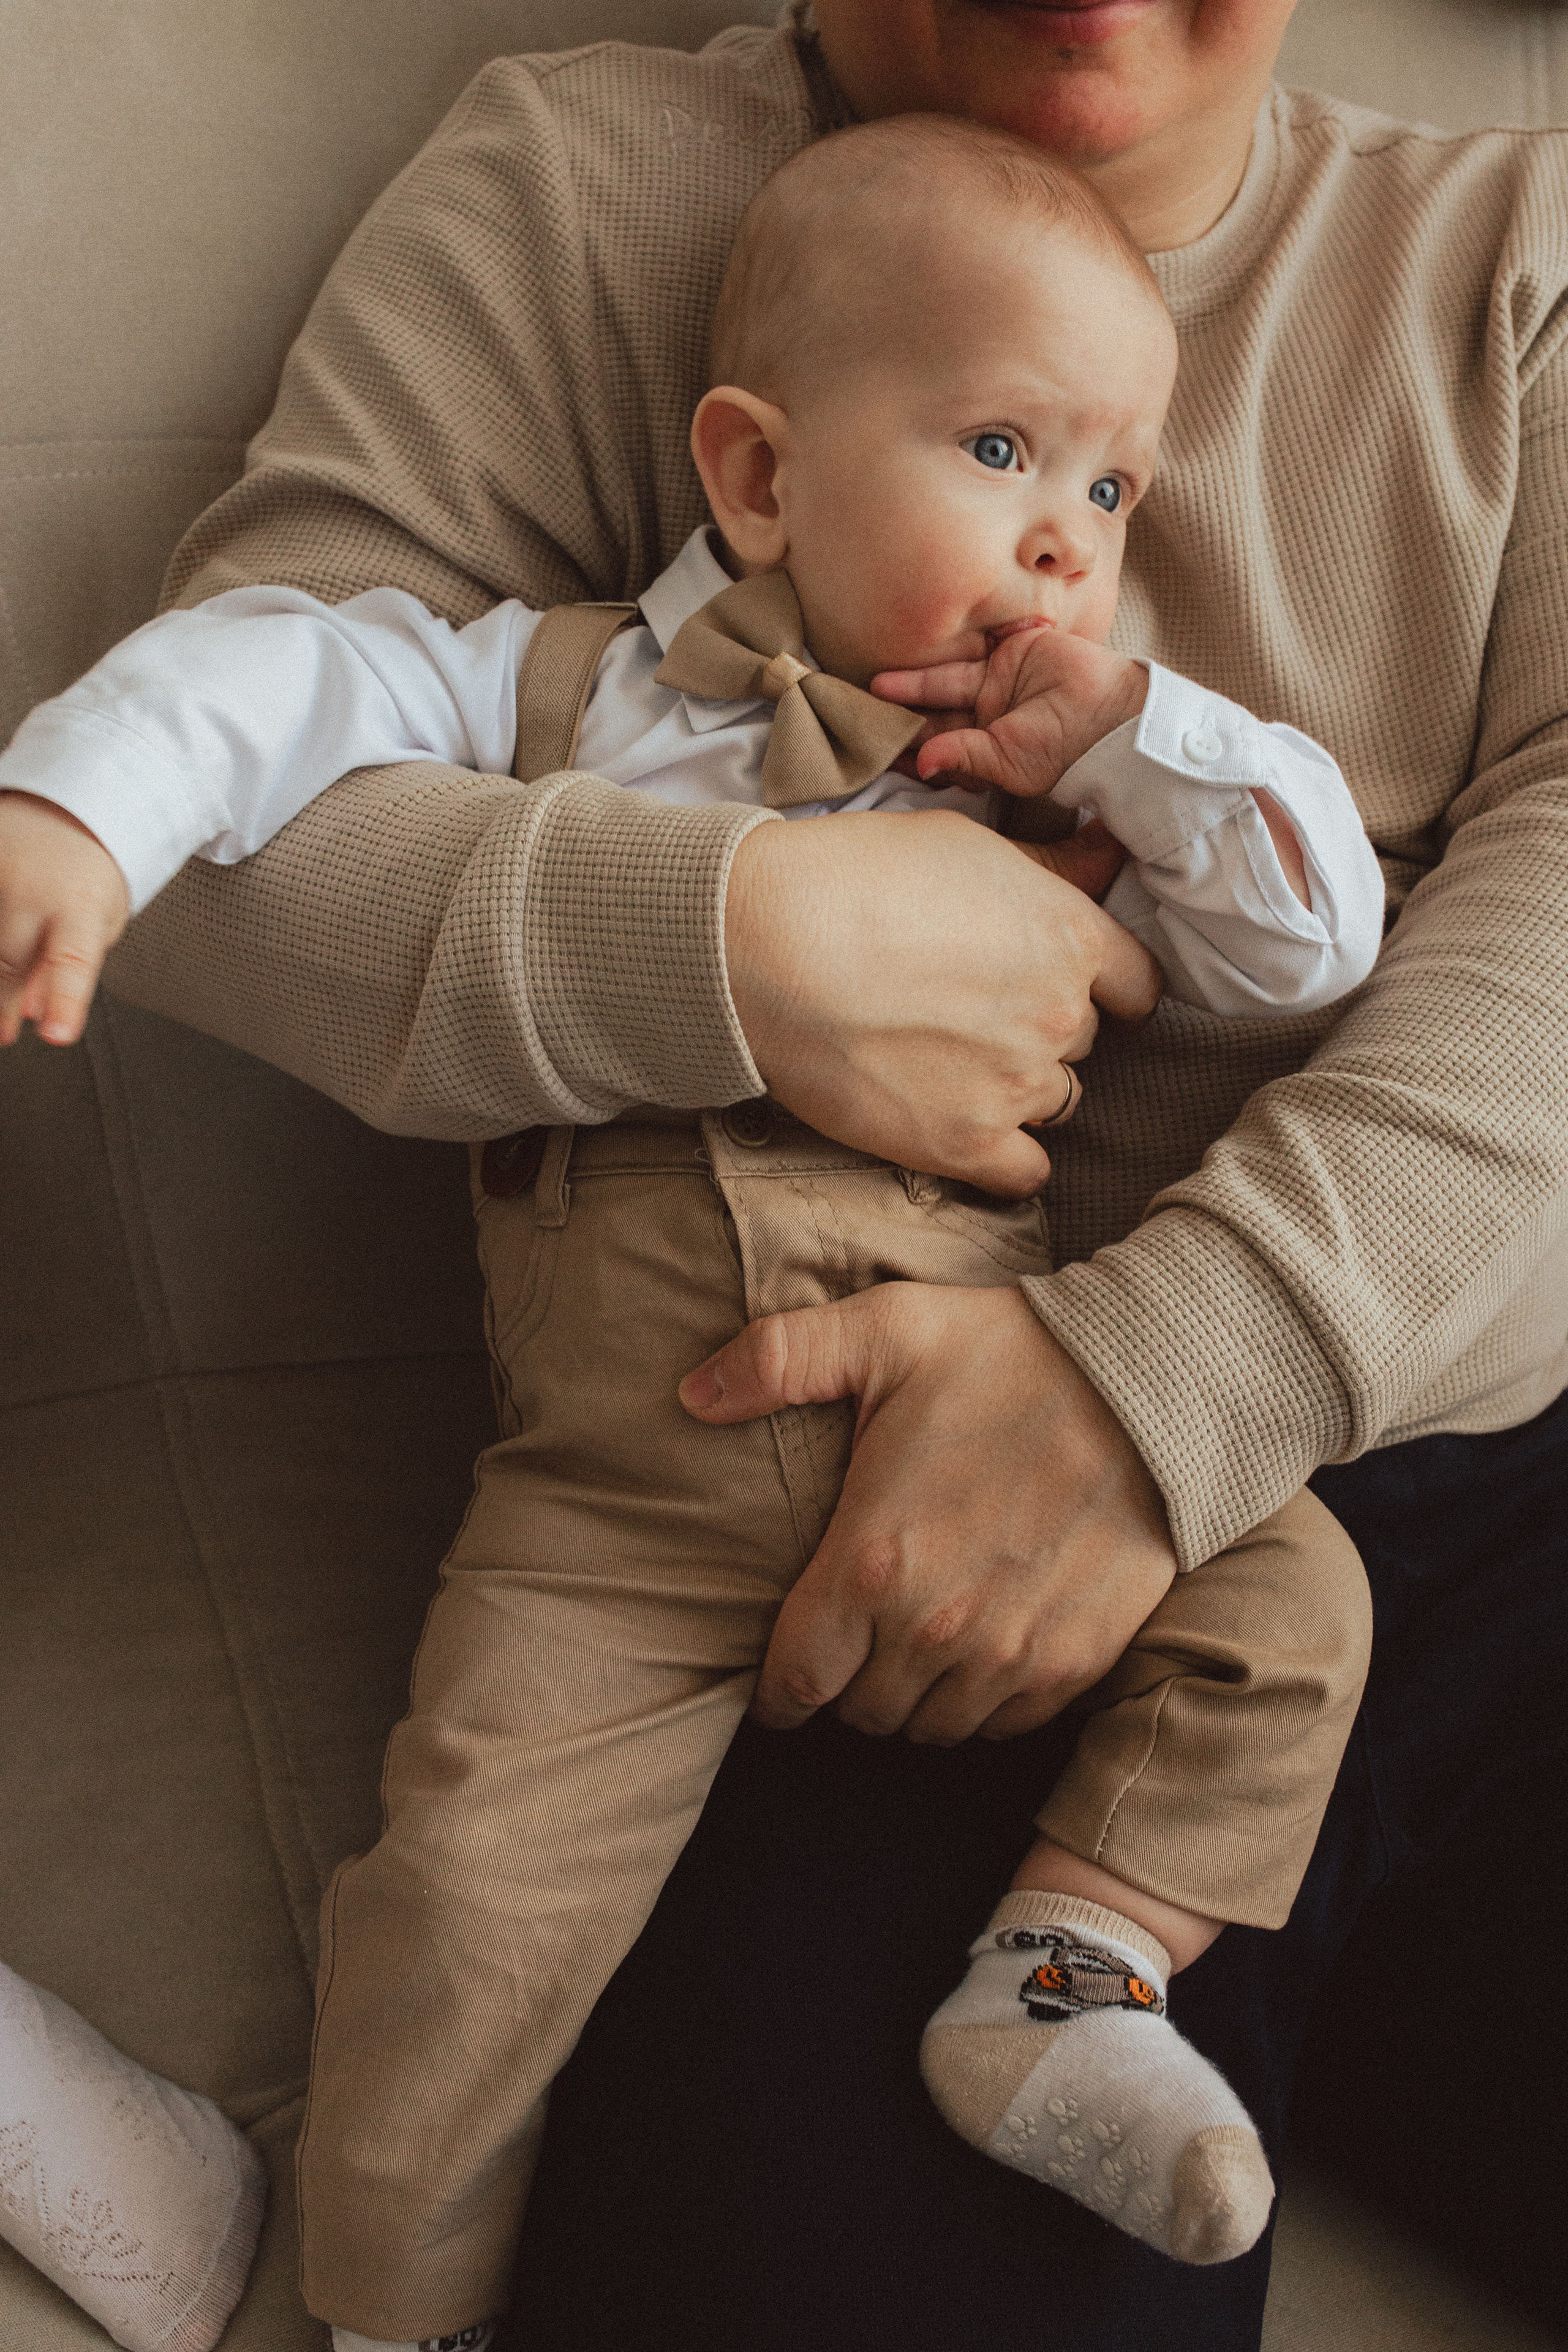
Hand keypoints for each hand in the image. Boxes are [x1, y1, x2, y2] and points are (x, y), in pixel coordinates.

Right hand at [0, 792, 129, 1046]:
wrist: (60, 814)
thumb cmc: (83, 879)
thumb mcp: (93, 925)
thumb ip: (65, 969)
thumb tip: (33, 1012)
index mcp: (79, 906)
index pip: (72, 960)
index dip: (65, 1000)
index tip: (56, 1035)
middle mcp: (31, 887)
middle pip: (7, 962)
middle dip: (2, 1006)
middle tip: (5, 1034)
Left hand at [679, 1283, 1177, 1740]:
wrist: (1157, 1386)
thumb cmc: (1014, 1353)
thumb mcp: (886, 1330)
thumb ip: (779, 1358)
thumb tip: (690, 1392)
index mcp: (872, 1561)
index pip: (795, 1679)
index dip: (776, 1689)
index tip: (780, 1678)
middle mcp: (934, 1627)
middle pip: (860, 1713)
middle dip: (846, 1686)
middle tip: (855, 1643)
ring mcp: (1007, 1654)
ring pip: (929, 1728)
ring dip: (913, 1699)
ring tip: (915, 1649)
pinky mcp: (1072, 1663)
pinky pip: (1003, 1725)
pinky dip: (982, 1705)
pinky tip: (980, 1652)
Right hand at [724, 810, 1160, 1198]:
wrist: (769, 946)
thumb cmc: (855, 878)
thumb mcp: (965, 845)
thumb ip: (1049, 867)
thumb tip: (1107, 851)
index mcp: (1069, 936)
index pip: (1137, 984)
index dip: (1107, 991)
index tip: (1073, 993)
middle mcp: (1057, 1014)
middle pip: (1082, 1042)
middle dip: (1041, 1032)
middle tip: (972, 1016)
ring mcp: (1015, 1083)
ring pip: (1055, 1103)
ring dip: (1018, 1090)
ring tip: (951, 1066)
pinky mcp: (965, 1143)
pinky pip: (1023, 1172)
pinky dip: (1006, 1160)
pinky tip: (970, 1134)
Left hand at [874, 624, 1148, 797]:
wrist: (1112, 716)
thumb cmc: (1065, 750)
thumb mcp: (1008, 760)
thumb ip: (963, 756)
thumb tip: (921, 765)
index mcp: (986, 748)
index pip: (937, 745)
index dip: (907, 747)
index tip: (874, 748)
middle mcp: (989, 715)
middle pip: (936, 709)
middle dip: (902, 710)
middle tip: (862, 708)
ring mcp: (1001, 681)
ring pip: (948, 677)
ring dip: (915, 681)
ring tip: (877, 684)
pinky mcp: (1014, 650)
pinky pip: (981, 642)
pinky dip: (958, 639)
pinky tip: (921, 638)